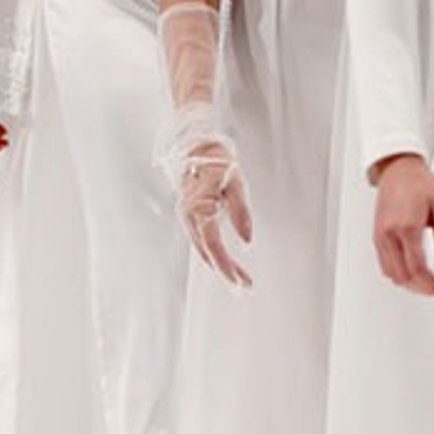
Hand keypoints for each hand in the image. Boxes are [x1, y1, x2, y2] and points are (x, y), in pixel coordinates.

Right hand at [178, 140, 253, 287]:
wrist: (198, 147)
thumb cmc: (218, 162)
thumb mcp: (236, 183)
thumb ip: (240, 212)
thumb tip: (247, 240)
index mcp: (197, 208)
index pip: (212, 245)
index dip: (226, 265)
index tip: (239, 280)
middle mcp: (188, 216)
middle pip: (207, 252)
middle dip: (226, 271)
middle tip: (245, 285)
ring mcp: (187, 218)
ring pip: (203, 249)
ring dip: (220, 264)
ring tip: (240, 278)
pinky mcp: (190, 217)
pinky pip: (201, 241)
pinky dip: (213, 254)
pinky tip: (225, 261)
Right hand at [372, 154, 433, 298]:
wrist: (397, 168)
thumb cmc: (419, 182)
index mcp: (407, 228)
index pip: (419, 270)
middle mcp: (389, 234)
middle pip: (404, 277)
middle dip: (424, 289)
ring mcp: (380, 236)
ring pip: (392, 274)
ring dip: (410, 284)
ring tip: (428, 283)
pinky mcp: (376, 235)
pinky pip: (384, 264)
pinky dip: (398, 274)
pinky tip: (412, 272)